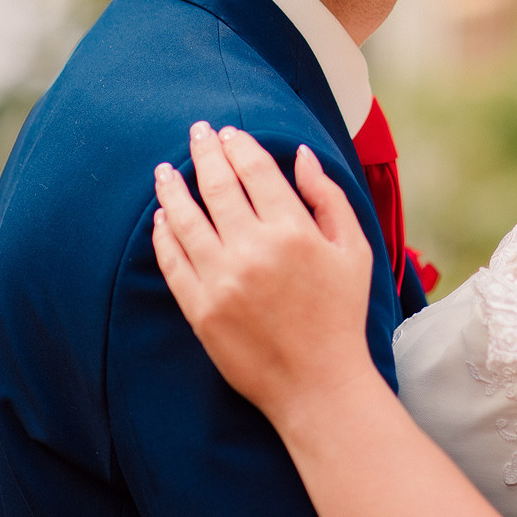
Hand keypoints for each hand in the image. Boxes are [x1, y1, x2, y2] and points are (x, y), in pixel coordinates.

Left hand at [152, 122, 377, 428]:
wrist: (318, 384)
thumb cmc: (341, 313)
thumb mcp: (354, 249)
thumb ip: (328, 196)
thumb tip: (300, 155)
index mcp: (294, 231)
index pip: (256, 171)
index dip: (240, 146)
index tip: (229, 132)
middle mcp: (254, 251)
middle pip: (217, 186)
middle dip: (205, 152)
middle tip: (196, 132)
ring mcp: (223, 282)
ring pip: (186, 220)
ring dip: (173, 188)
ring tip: (165, 169)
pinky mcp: (201, 311)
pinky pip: (173, 263)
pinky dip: (164, 235)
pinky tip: (162, 218)